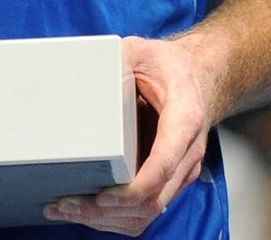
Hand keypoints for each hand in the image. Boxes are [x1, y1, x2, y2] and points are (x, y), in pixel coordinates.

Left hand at [45, 35, 219, 234]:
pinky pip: (146, 210)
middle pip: (152, 199)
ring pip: (148, 212)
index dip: (134, 189)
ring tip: (68, 209)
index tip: (104, 196)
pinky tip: (87, 211)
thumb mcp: (145, 52)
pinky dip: (115, 218)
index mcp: (184, 119)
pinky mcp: (171, 180)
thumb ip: (119, 58)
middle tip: (68, 204)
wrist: (202, 76)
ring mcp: (181, 170)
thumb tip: (85, 67)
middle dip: (108, 210)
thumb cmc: (174, 67)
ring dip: (108, 219)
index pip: (164, 165)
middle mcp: (187, 151)